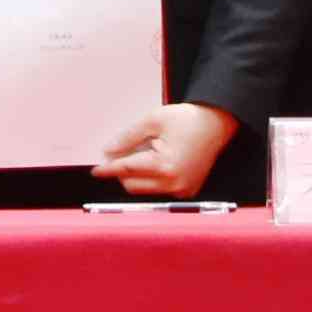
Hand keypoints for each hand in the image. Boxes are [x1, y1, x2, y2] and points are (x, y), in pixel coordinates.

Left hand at [95, 103, 237, 198]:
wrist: (216, 124)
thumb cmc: (187, 119)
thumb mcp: (153, 120)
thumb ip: (128, 137)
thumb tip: (108, 150)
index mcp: (165, 165)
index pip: (127, 170)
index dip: (108, 169)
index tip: (95, 170)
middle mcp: (174, 183)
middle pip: (132, 185)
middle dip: (123, 170)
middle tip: (124, 150)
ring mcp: (182, 191)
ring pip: (144, 189)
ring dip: (137, 175)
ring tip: (148, 151)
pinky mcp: (187, 192)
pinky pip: (159, 189)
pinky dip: (152, 177)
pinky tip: (158, 159)